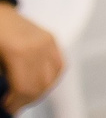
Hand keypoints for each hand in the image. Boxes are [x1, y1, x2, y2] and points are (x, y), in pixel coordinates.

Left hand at [0, 0, 63, 114]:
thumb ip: (3, 77)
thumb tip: (7, 96)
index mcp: (19, 51)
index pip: (25, 87)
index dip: (15, 103)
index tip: (7, 107)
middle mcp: (38, 46)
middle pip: (41, 85)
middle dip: (27, 99)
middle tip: (14, 104)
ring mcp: (48, 41)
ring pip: (52, 77)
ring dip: (40, 91)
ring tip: (24, 95)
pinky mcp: (52, 39)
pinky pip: (59, 65)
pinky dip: (51, 79)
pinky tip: (38, 84)